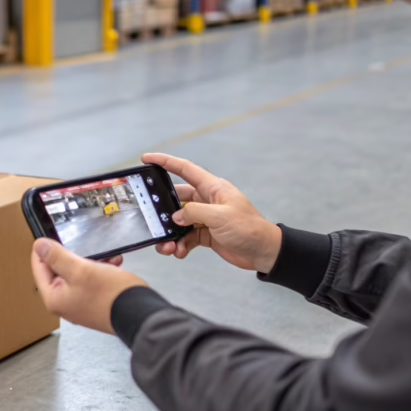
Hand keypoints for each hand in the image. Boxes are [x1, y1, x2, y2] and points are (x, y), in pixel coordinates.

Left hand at [30, 239, 145, 333]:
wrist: (140, 315)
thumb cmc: (110, 295)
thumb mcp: (81, 269)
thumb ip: (57, 257)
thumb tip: (38, 246)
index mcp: (54, 298)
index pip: (39, 268)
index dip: (45, 250)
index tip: (52, 235)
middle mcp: (64, 303)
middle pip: (58, 271)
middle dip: (74, 254)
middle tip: (84, 244)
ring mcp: (80, 304)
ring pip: (77, 274)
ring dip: (90, 260)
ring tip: (105, 254)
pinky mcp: (95, 303)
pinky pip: (92, 281)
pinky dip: (101, 270)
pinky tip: (114, 262)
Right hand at [143, 153, 282, 273]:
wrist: (263, 252)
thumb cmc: (248, 228)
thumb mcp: (220, 216)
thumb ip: (194, 213)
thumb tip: (176, 217)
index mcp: (212, 188)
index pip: (184, 169)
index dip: (165, 162)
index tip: (147, 158)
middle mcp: (206, 200)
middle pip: (176, 199)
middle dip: (163, 211)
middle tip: (150, 219)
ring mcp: (205, 218)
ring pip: (179, 222)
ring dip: (170, 234)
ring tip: (167, 247)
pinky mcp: (205, 234)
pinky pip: (186, 236)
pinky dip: (180, 244)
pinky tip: (179, 252)